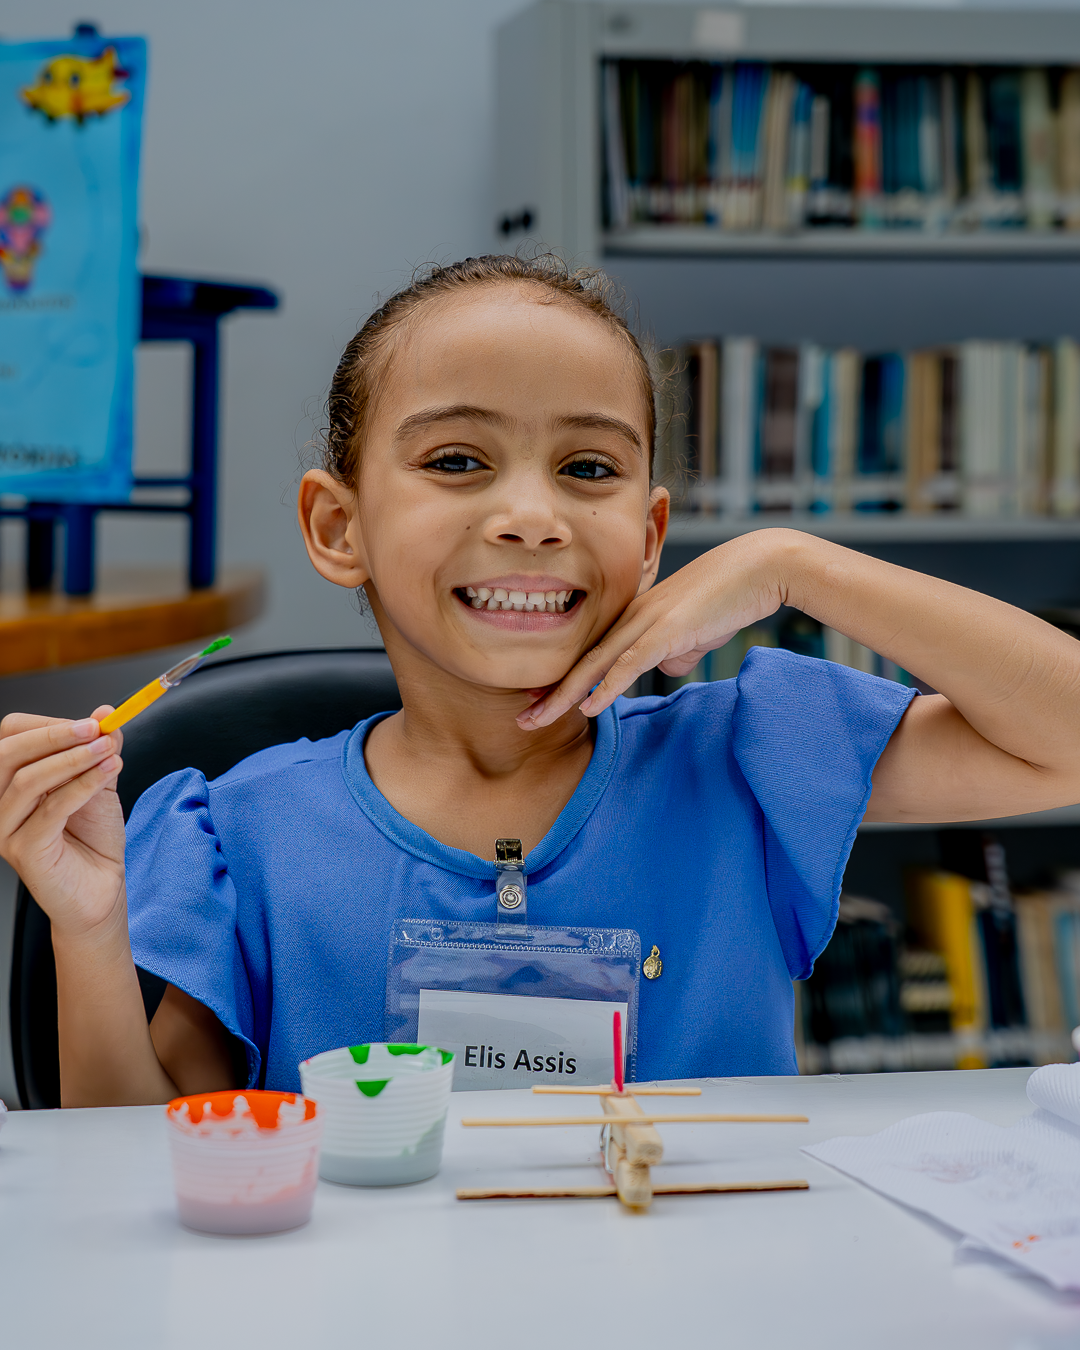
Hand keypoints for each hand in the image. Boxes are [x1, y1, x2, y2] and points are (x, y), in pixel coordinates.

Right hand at [0, 708, 126, 937]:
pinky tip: (108, 772)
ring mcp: (5, 828)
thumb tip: (104, 714)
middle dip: (55, 735)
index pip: (13, 736)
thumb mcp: (99, 783)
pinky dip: (82, 785)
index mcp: (10, 780)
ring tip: (108, 751)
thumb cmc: (92, 839)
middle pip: (8, 753)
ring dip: (74, 759)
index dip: (50, 724)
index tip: (93, 721)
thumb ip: (98, 750)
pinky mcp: (23, 850)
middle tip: (96, 729)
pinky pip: (51, 808)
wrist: (101, 888)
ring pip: (28, 780)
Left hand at [519, 531, 798, 728]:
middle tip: (522, 719)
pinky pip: (628, 663)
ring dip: (563, 696)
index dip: (561, 680)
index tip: (536, 703)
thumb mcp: (694, 632)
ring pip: (594, 664)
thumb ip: (674, 650)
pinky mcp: (667, 630)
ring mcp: (646, 622)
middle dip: (548, 693)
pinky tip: (587, 709)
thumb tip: (667, 667)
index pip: (589, 654)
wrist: (757, 569)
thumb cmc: (729, 598)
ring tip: (536, 720)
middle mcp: (631, 618)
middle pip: (580, 661)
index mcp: (633, 617)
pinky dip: (605, 687)